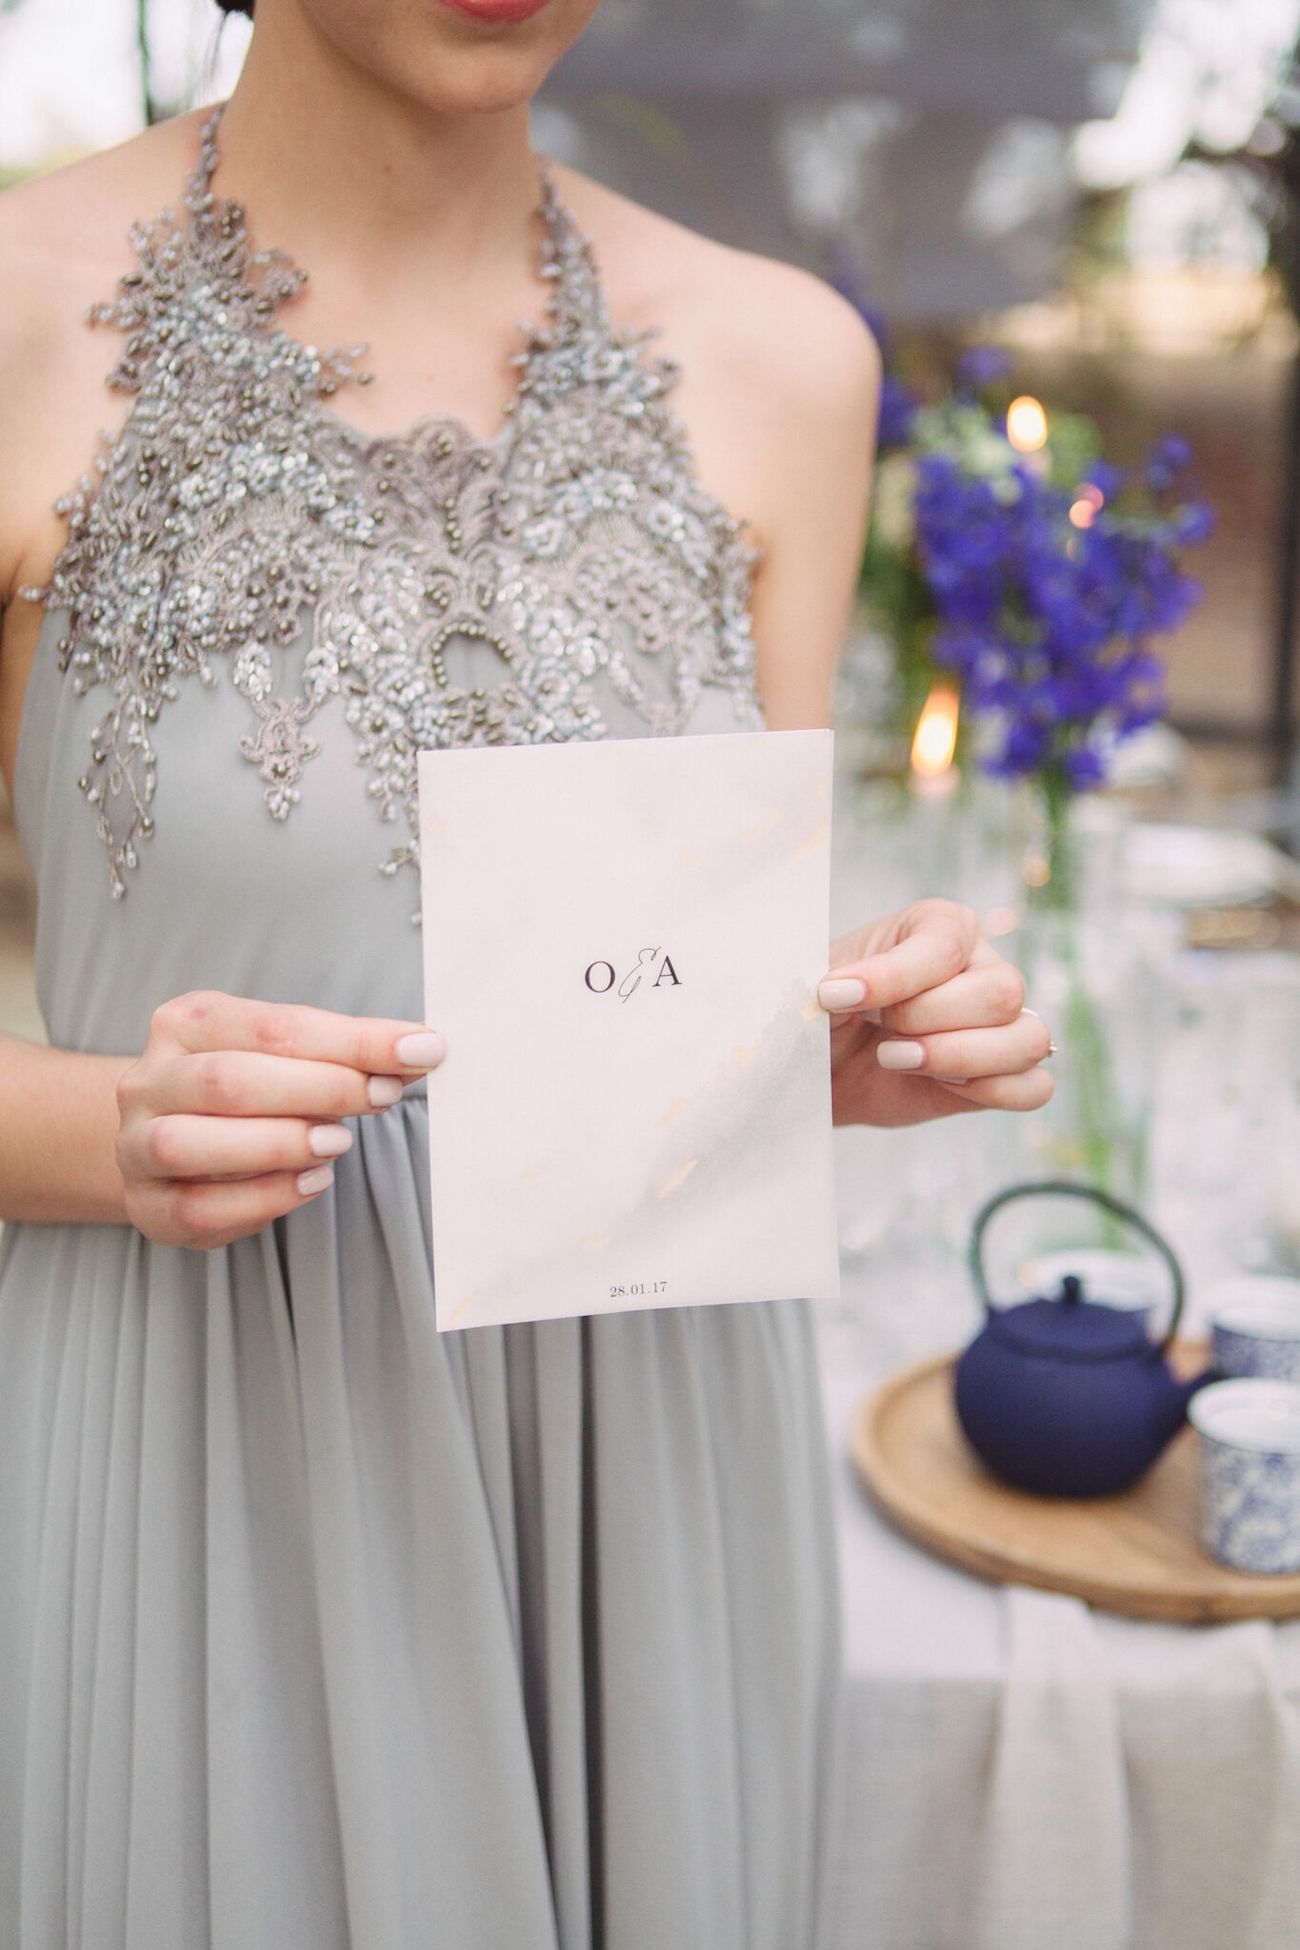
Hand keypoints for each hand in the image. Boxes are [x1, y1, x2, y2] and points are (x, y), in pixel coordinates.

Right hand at [115, 989, 445, 1247]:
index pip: (275, 1025)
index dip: (352, 1041)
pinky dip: (263, 1198)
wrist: (164, 1137)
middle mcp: (150, 1079)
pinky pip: (198, 1208)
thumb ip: (339, 1053)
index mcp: (187, 1022)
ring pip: (192, 1143)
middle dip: (320, 1089)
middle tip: (381, 1097)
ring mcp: (135, 1144)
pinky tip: (311, 1183)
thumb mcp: (283, 1055)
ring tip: (338, 1143)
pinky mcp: (147, 1205)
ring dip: (279, 1143)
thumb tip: (418, 1051)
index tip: (418, 1050)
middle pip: (229, 1081)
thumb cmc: (242, 1091)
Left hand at [817, 898, 1053, 1127]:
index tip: (836, 996)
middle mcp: (983, 967)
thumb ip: (837, 980)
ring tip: (900, 1060)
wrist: (822, 1068)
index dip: (893, 978)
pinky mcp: (1003, 1075)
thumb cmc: (824, 1014)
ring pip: (1028, 1040)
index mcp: (943, 927)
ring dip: (959, 1060)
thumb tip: (842, 991)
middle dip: (926, 1022)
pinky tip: (941, 1085)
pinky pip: (1035, 1087)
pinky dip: (992, 1092)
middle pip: (999, 994)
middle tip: (879, 1034)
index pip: (945, 947)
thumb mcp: (820, 986)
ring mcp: (1002, 1023)